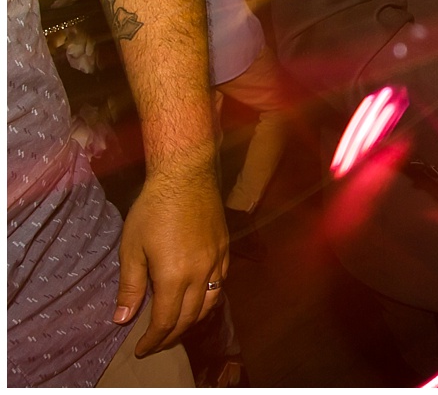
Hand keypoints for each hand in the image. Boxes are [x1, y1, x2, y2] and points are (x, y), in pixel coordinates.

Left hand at [114, 168, 228, 355]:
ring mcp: (216, 262)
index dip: (153, 340)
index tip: (140, 349)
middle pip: (189, 317)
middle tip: (156, 344)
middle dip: (171, 336)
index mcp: (174, 276)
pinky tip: (198, 299)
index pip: (166, 321)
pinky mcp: (224, 250)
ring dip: (192, 321)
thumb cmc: (152, 210)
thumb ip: (130, 286)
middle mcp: (200, 274)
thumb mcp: (132, 248)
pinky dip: (208, 300)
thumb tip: (123, 319)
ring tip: (177, 327)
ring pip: (210, 303)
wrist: (186, 177)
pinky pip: (220, 284)